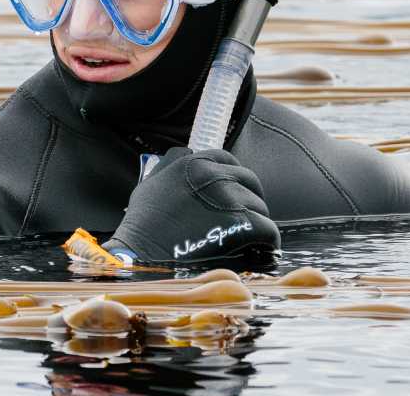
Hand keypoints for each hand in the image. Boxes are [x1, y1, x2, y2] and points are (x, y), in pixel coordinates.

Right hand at [104, 147, 279, 264]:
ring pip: (259, 207)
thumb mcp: (150, 184)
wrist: (142, 258)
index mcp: (194, 163)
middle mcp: (214, 176)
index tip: (233, 193)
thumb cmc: (142, 227)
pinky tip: (260, 250)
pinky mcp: (242, 225)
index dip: (233, 178)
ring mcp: (229, 199)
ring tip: (246, 239)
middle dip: (249, 199)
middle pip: (250, 182)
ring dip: (255, 223)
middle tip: (243, 219)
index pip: (228, 161)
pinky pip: (268, 230)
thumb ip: (169, 164)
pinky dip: (267, 242)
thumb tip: (185, 152)